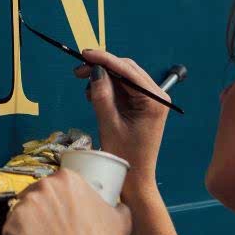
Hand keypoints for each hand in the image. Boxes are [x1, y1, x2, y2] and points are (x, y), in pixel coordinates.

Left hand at [2, 169, 130, 234]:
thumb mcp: (121, 219)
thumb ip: (117, 207)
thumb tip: (118, 208)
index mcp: (68, 179)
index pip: (54, 183)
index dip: (56, 199)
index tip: (58, 212)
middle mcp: (44, 186)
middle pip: (35, 194)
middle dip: (40, 210)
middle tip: (50, 229)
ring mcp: (26, 204)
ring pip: (20, 210)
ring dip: (27, 224)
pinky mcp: (13, 223)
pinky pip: (9, 229)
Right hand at [74, 48, 168, 202]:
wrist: (135, 180)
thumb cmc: (125, 157)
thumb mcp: (110, 124)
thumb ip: (102, 95)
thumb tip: (95, 71)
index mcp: (154, 100)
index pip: (128, 70)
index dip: (105, 59)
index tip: (86, 54)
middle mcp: (156, 96)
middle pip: (127, 70)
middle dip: (102, 68)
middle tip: (78, 71)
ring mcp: (149, 100)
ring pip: (123, 78)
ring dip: (103, 78)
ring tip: (86, 88)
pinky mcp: (141, 106)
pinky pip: (123, 89)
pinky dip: (107, 88)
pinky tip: (94, 95)